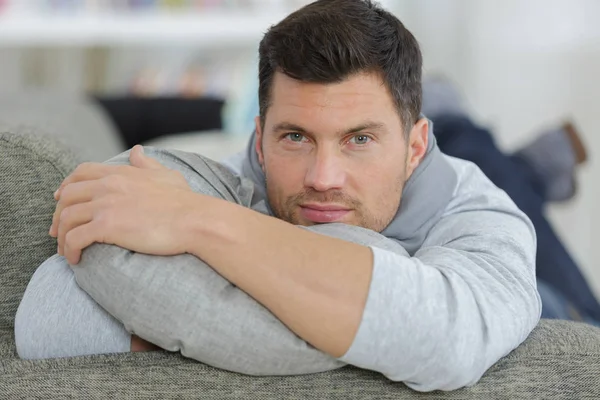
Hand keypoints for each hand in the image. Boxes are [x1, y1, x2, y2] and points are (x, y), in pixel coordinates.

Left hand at [50, 145, 195, 264]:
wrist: (195, 220)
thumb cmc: (186, 202)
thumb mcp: (167, 175)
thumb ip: (147, 164)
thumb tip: (136, 152)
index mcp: (121, 173)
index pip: (80, 173)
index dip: (65, 186)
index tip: (60, 201)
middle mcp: (108, 185)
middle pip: (67, 196)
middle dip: (57, 215)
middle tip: (58, 232)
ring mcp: (106, 205)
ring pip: (66, 218)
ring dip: (61, 236)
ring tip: (66, 251)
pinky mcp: (108, 226)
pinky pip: (75, 238)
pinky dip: (69, 250)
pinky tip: (75, 259)